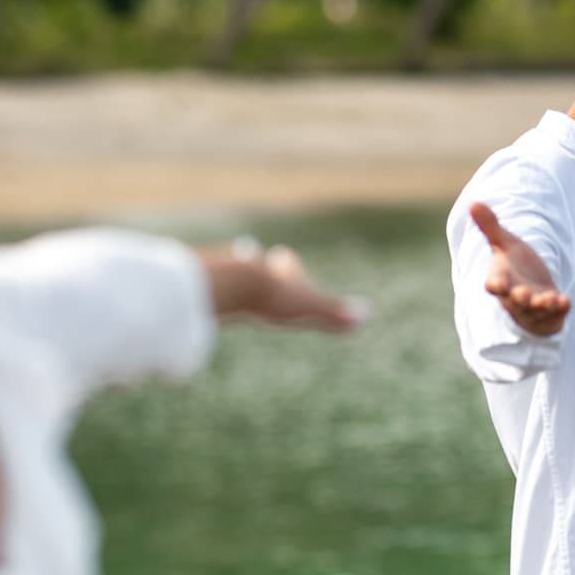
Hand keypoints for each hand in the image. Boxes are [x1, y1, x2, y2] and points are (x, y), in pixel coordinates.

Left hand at [202, 240, 365, 331]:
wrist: (228, 286)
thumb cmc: (271, 296)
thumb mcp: (307, 308)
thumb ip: (333, 313)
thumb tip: (368, 315)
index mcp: (280, 269)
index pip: (288, 264)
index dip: (289, 266)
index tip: (285, 260)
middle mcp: (255, 264)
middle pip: (259, 263)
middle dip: (259, 267)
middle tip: (255, 264)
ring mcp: (230, 270)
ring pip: (233, 270)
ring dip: (235, 277)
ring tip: (231, 286)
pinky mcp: (207, 282)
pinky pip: (211, 285)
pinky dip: (214, 290)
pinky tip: (209, 298)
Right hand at [469, 202, 569, 336]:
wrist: (533, 288)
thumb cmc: (515, 266)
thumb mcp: (504, 244)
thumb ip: (490, 226)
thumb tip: (472, 202)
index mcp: (501, 280)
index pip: (493, 286)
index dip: (495, 285)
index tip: (497, 284)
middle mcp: (514, 298)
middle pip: (514, 301)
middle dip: (519, 298)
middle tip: (522, 294)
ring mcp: (533, 308)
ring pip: (535, 310)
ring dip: (542, 305)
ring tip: (550, 299)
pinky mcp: (550, 313)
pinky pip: (555, 314)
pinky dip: (560, 309)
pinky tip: (566, 301)